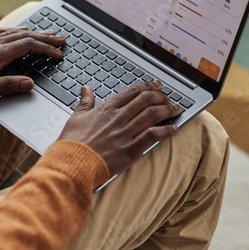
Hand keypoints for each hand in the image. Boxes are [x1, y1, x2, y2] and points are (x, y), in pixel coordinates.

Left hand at [0, 27, 64, 100]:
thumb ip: (8, 86)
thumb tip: (30, 84)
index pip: (29, 46)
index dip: (46, 49)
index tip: (58, 54)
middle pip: (26, 36)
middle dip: (46, 37)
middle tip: (62, 38)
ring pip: (16, 32)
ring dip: (35, 31)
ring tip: (48, 31)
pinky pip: (3, 30)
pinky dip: (16, 29)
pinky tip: (20, 29)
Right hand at [59, 81, 179, 176]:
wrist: (72, 163)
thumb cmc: (73, 143)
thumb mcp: (76, 117)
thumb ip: (85, 102)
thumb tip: (86, 89)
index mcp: (107, 108)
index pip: (133, 91)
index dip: (148, 86)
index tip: (156, 85)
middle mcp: (119, 117)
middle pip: (146, 99)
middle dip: (161, 96)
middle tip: (168, 98)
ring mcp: (126, 133)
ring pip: (153, 114)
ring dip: (168, 110)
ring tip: (176, 109)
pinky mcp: (131, 149)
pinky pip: (154, 136)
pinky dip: (167, 131)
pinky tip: (174, 129)